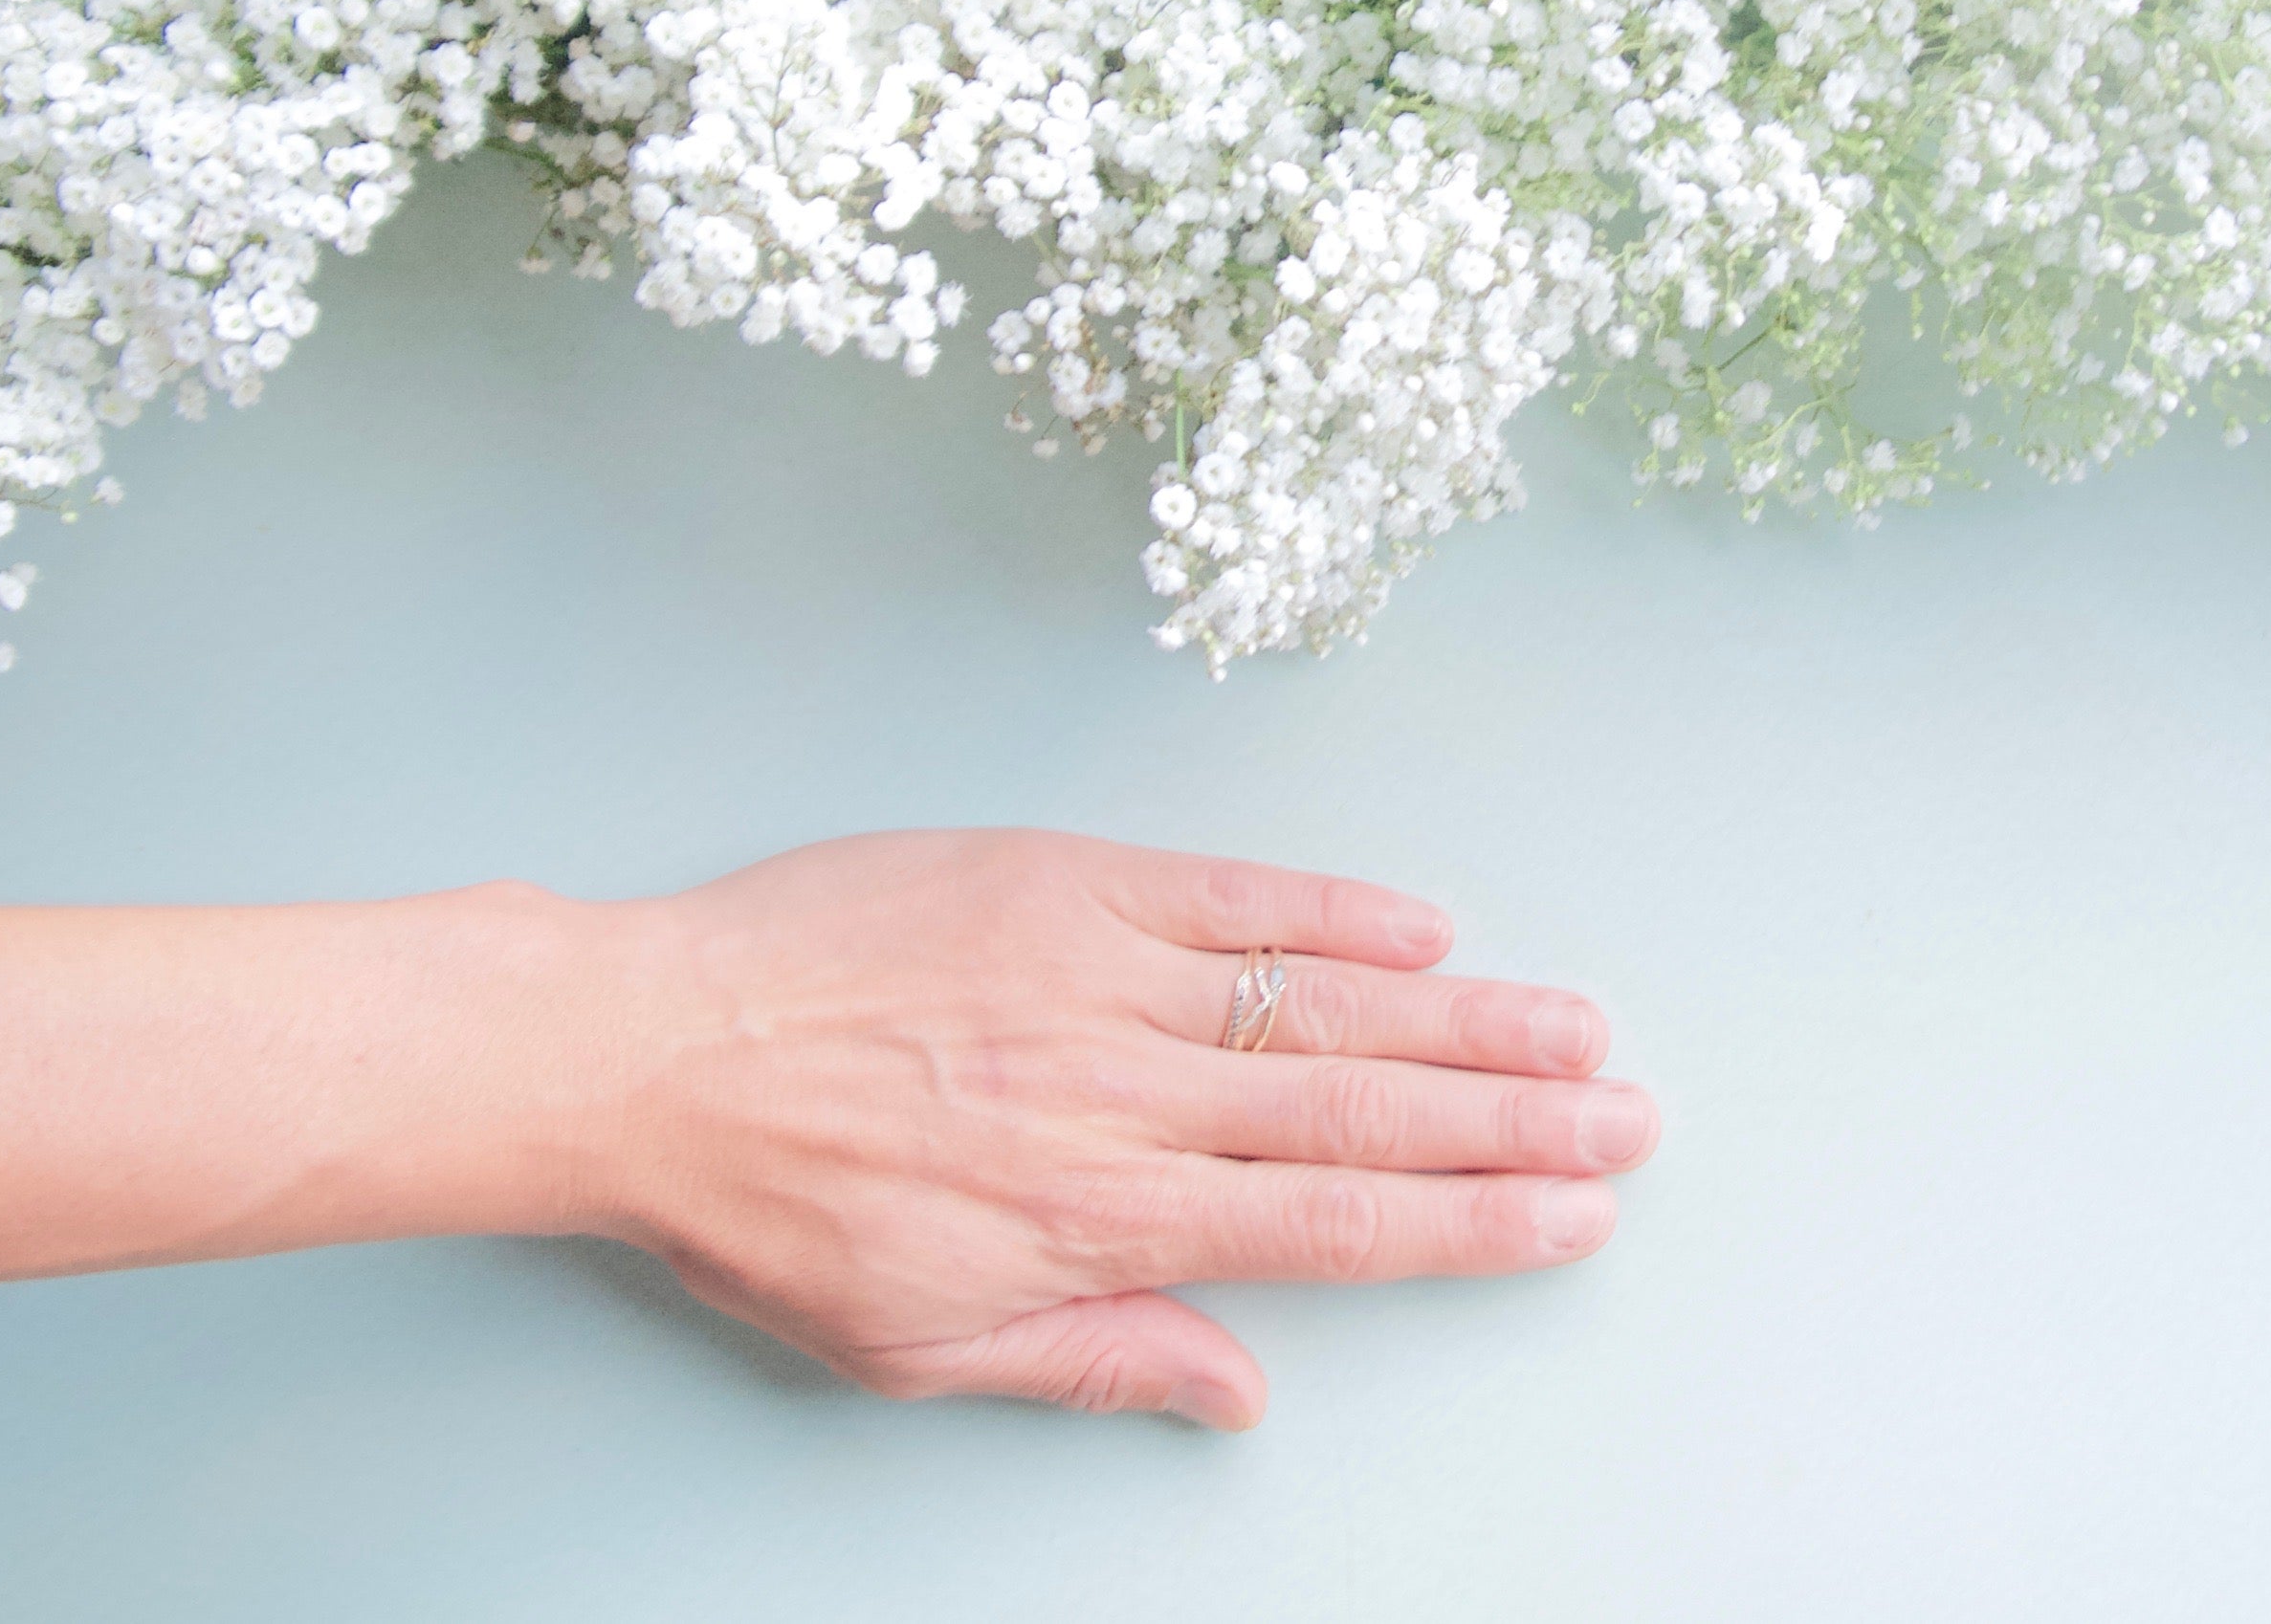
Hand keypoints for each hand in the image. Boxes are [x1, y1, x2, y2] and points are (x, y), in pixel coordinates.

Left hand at [594, 830, 1656, 1427]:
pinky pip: (1225, 891)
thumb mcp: (915, 1344)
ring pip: (1320, 1000)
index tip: (1571, 1216)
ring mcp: (1095, 975)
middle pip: (1365, 1107)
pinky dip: (1331, 905)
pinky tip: (1423, 921)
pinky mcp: (1056, 878)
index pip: (1333, 1224)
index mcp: (1097, 1217)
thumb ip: (1096, 1359)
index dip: (1470, 1222)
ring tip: (1575, 1027)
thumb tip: (1240, 1391)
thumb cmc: (763, 1211)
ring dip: (1464, 1014)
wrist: (641, 1056)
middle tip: (1629, 1118)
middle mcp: (1122, 1097)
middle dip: (1515, 1121)